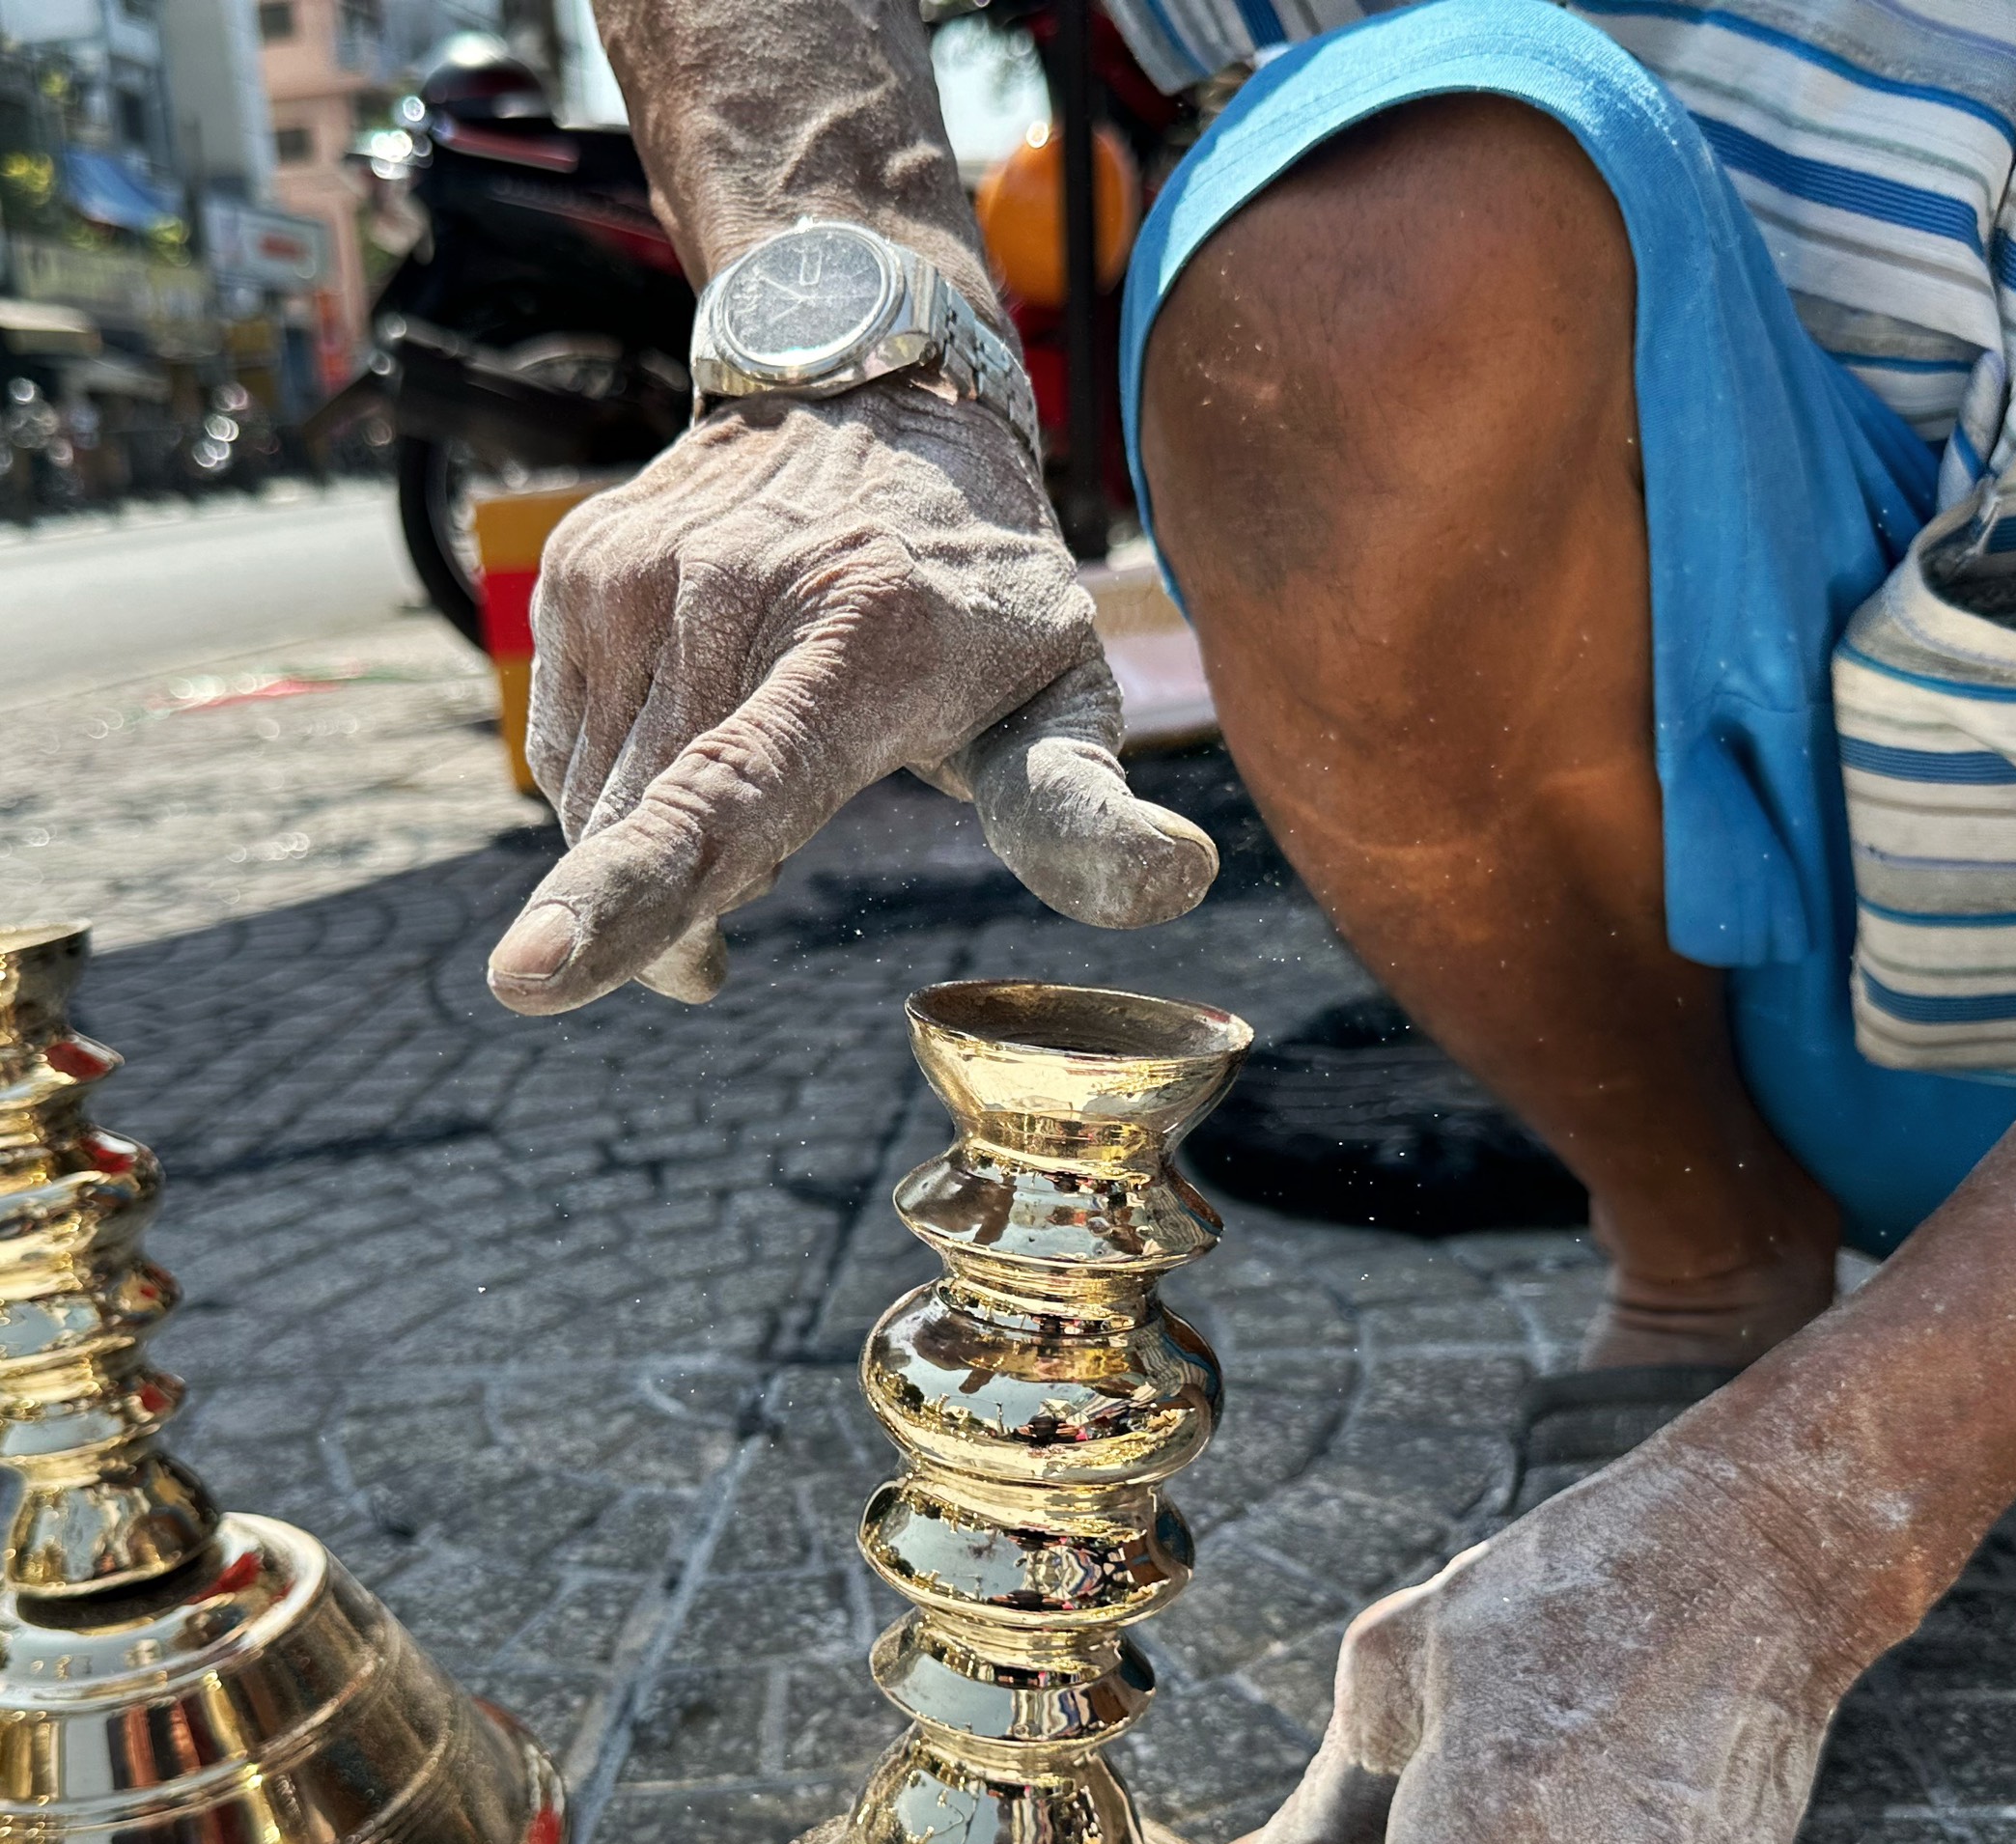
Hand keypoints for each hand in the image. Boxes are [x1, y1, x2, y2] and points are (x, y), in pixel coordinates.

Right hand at [485, 379, 1217, 1013]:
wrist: (872, 391)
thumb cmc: (984, 585)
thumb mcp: (1063, 689)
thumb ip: (1084, 804)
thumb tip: (1183, 881)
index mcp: (860, 641)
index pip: (730, 796)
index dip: (632, 895)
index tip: (529, 976)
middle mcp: (731, 593)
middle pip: (654, 831)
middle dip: (684, 910)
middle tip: (773, 880)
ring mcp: (639, 571)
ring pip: (599, 802)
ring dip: (653, 850)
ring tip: (754, 775)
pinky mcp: (578, 568)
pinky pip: (569, 750)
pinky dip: (621, 790)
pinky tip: (698, 741)